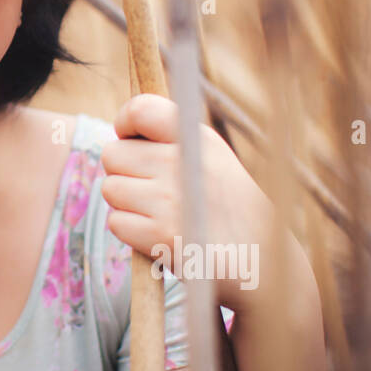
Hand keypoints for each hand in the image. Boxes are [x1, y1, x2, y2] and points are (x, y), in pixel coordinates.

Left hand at [100, 94, 285, 311]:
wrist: (259, 261)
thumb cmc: (225, 206)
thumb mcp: (210, 157)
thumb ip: (168, 139)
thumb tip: (117, 135)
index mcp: (197, 137)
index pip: (140, 110)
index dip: (124, 123)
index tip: (129, 138)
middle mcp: (182, 163)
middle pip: (112, 154)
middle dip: (123, 172)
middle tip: (152, 188)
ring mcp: (169, 200)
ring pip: (110, 189)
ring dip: (126, 203)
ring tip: (160, 212)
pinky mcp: (160, 234)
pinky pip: (116, 222)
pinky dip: (131, 231)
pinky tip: (159, 233)